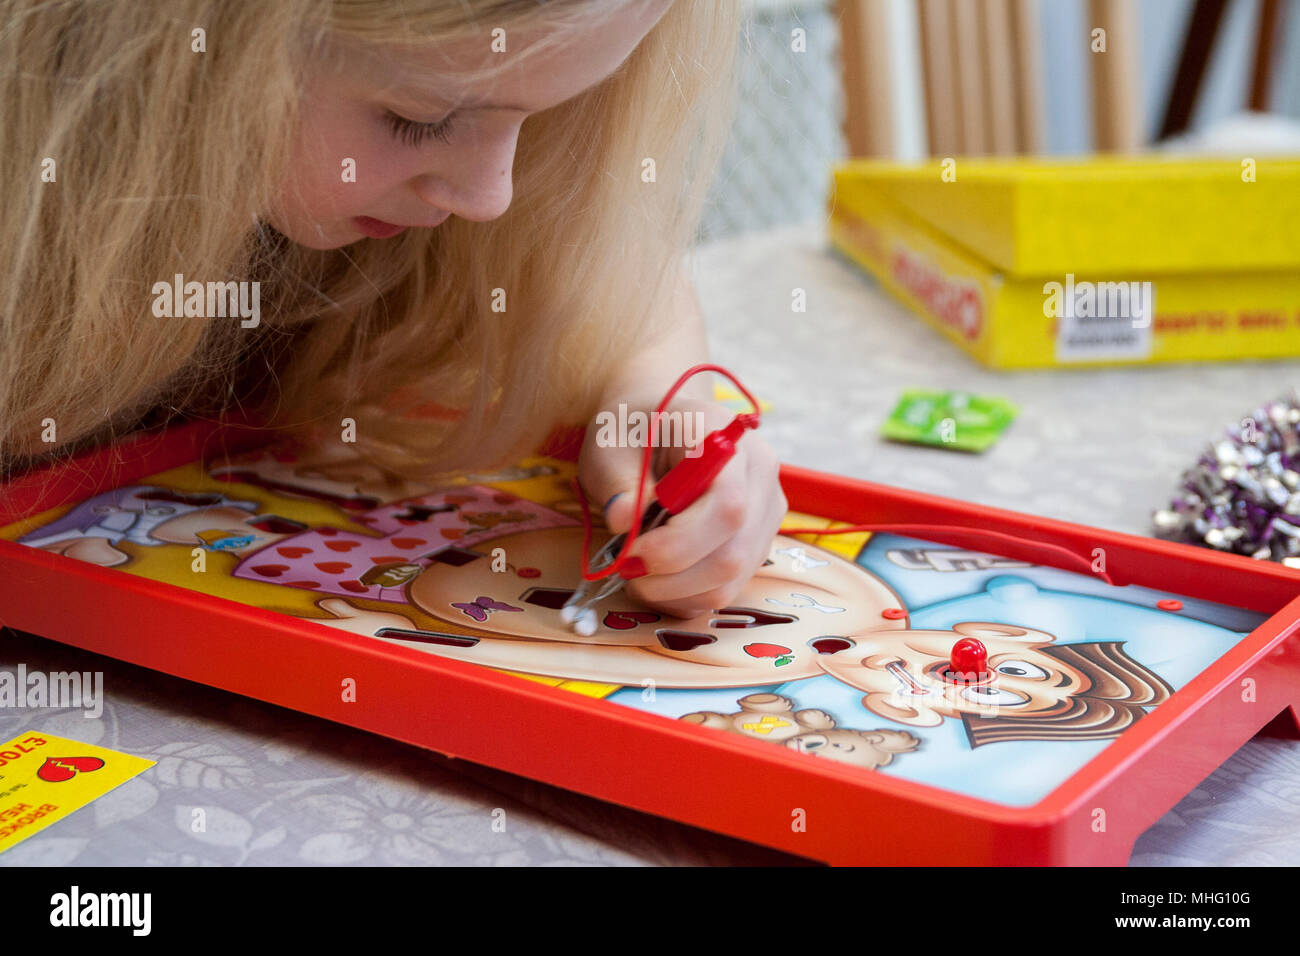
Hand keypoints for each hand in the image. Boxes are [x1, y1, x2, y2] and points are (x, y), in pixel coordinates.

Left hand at [576, 396, 787, 618]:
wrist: (657, 425)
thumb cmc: (633, 431)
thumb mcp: (610, 447)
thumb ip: (618, 483)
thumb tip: (623, 522)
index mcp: (724, 437)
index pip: (728, 504)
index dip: (681, 542)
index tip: (634, 548)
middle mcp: (759, 473)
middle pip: (735, 550)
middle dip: (674, 574)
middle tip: (628, 568)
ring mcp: (765, 509)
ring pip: (734, 576)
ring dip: (678, 590)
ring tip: (638, 574)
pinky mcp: (758, 539)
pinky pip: (730, 585)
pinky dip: (688, 595)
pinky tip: (659, 579)